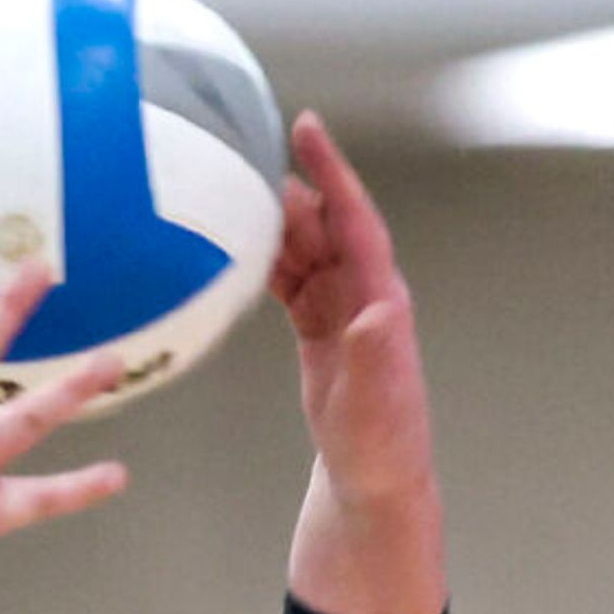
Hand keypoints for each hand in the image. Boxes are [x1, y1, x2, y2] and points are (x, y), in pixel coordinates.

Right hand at [273, 115, 445, 613]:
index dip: (333, 174)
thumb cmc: (381, 450)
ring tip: (232, 203)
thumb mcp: (377, 407)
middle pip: (325, 227)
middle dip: (290, 192)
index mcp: (380, 301)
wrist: (374, 484)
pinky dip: (267, 263)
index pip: (355, 222)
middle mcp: (364, 296)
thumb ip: (375, 356)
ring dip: (274, 226)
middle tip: (243, 167)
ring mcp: (342, 311)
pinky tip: (237, 254)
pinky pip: (292, 281)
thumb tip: (375, 310)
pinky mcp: (321, 331)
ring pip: (306, 250)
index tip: (307, 130)